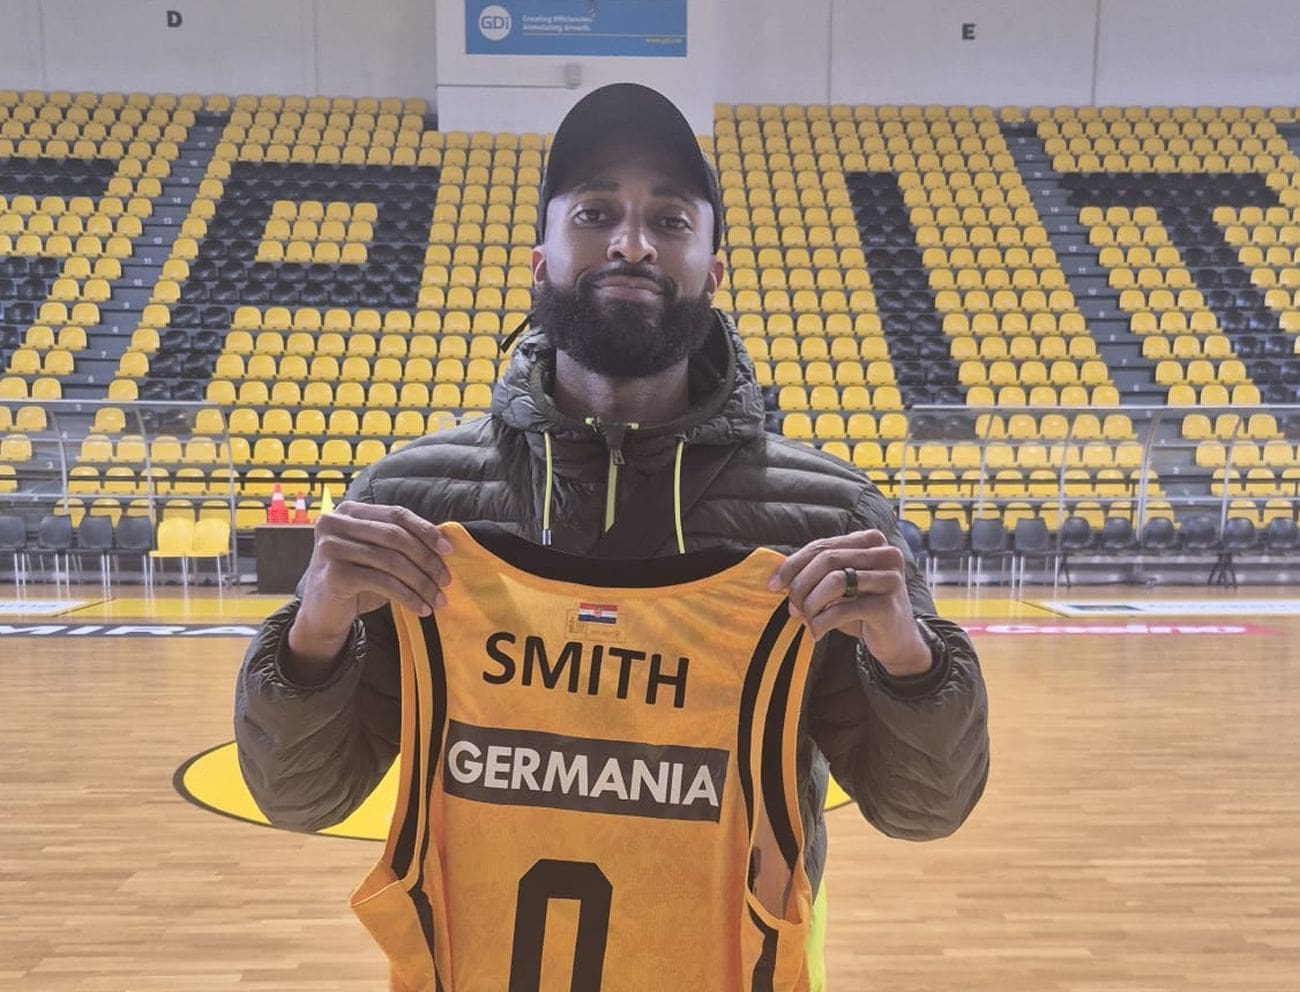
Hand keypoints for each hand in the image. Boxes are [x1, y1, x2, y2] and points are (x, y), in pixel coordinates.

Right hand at [286, 502, 451, 676]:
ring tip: (437, 599)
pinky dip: (407, 597)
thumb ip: (401, 543)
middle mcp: (335, 523)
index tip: (448, 550)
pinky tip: (421, 608)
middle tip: (446, 580)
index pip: (396, 514)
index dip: (425, 530)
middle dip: (426, 559)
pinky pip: (382, 582)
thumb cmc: (357, 581)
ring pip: (391, 561)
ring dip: (421, 582)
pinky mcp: (333, 574)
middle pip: (395, 536)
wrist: (323, 613)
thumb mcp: (379, 555)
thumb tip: (444, 543)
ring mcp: (331, 547)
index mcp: (349, 511)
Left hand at [768, 530, 931, 676]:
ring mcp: (890, 578)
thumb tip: (779, 577)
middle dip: (801, 585)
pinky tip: (816, 633)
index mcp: (871, 541)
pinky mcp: (888, 605)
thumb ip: (817, 573)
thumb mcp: (841, 585)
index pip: (822, 546)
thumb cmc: (863, 609)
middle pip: (827, 560)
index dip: (793, 564)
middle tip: (792, 608)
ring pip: (835, 581)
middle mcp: (885, 553)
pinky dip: (822, 622)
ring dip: (811, 604)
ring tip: (805, 620)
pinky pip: (844, 609)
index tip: (773, 585)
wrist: (897, 642)